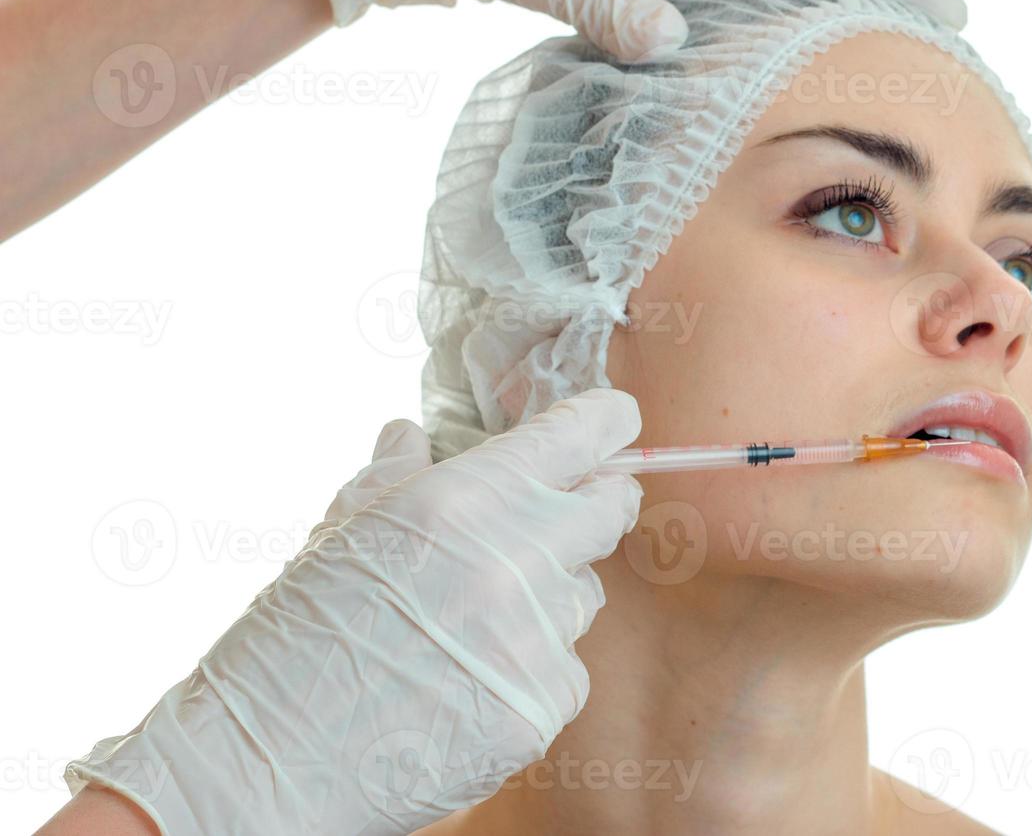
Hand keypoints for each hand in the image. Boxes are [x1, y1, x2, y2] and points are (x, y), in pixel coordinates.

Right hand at [64, 388, 644, 834]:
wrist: (266, 761)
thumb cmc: (294, 636)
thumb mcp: (340, 530)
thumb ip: (396, 473)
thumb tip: (412, 433)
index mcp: (465, 498)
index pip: (579, 435)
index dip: (605, 422)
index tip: (614, 421)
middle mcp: (515, 559)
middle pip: (610, 511)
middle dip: (596, 505)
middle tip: (563, 515)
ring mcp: (534, 636)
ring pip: (582, 594)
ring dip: (546, 597)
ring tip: (469, 624)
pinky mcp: (543, 704)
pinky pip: (566, 668)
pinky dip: (530, 668)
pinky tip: (469, 681)